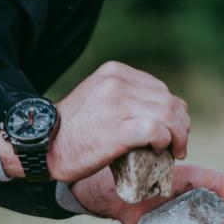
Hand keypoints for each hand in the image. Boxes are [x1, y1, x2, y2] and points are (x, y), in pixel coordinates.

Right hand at [40, 61, 188, 182]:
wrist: (42, 144)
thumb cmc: (72, 129)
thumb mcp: (97, 96)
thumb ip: (122, 96)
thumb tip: (155, 111)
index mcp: (115, 73)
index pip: (160, 89)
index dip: (173, 111)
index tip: (173, 129)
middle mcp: (117, 84)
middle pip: (168, 101)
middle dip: (181, 125)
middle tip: (179, 144)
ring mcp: (118, 105)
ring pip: (168, 115)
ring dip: (178, 136)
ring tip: (175, 151)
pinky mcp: (117, 130)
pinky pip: (156, 130)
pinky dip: (165, 141)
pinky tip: (161, 151)